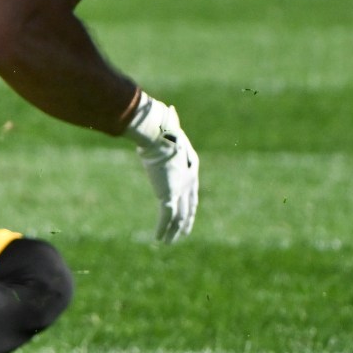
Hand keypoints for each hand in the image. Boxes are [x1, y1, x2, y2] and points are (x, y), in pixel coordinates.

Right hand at [122, 93, 198, 242]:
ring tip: (168, 242)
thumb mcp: (170, 128)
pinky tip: (159, 239)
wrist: (161, 136)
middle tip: (183, 234)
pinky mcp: (168, 196)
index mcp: (191, 169)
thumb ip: (171, 124)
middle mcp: (189, 183)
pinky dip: (163, 230)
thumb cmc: (163, 129)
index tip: (187, 215)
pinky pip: (166, 218)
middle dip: (186, 223)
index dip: (190, 206)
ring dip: (173, 232)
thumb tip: (168, 110)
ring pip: (179, 218)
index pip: (193, 193)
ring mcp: (179, 191)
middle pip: (189, 209)